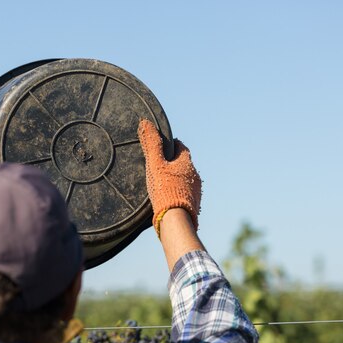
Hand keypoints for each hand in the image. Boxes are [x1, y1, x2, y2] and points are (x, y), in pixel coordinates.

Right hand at [137, 120, 200, 236]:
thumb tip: (146, 122)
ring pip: (186, 180)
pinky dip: (178, 193)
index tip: (164, 145)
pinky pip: (186, 194)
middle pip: (184, 164)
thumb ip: (152, 144)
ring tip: (163, 182)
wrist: (176, 220)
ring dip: (177, 179)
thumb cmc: (165, 190)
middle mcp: (195, 176)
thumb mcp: (155, 165)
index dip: (172, 145)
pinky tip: (168, 198)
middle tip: (160, 165)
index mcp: (186, 163)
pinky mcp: (194, 205)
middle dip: (174, 163)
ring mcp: (196, 191)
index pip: (181, 147)